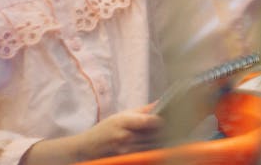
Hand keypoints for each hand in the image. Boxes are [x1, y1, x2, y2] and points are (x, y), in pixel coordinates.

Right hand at [23, 106, 161, 163]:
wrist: (86, 148)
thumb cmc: (105, 129)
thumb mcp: (121, 115)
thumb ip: (143, 110)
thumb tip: (161, 102)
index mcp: (123, 121)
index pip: (147, 121)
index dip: (160, 120)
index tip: (168, 118)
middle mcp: (124, 136)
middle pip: (151, 134)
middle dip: (163, 130)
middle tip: (174, 125)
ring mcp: (125, 150)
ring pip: (150, 145)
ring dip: (159, 140)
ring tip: (168, 134)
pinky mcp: (125, 158)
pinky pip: (143, 152)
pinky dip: (151, 148)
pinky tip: (155, 144)